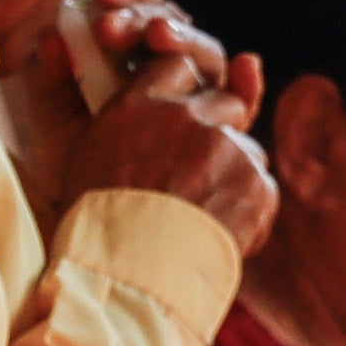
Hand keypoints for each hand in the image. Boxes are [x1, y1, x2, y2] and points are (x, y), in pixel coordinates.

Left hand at [11, 0, 259, 216]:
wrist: (96, 224)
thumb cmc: (74, 168)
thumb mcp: (53, 120)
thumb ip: (50, 78)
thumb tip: (50, 35)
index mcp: (127, 51)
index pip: (137, 7)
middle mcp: (165, 64)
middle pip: (171, 23)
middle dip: (144, 16)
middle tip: (112, 26)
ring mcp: (197, 94)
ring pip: (203, 52)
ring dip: (183, 38)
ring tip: (158, 37)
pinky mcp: (223, 126)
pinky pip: (240, 98)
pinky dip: (247, 83)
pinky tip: (246, 67)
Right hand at [69, 54, 276, 252]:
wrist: (127, 277)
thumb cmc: (96, 230)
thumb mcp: (83, 161)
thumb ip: (110, 123)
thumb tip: (95, 80)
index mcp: (138, 106)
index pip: (179, 68)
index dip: (187, 95)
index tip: (183, 120)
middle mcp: (185, 116)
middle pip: (226, 101)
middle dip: (221, 130)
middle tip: (199, 174)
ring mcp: (224, 147)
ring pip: (248, 149)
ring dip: (234, 176)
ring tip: (203, 217)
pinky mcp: (254, 182)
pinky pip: (263, 189)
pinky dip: (248, 212)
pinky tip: (219, 236)